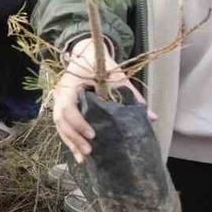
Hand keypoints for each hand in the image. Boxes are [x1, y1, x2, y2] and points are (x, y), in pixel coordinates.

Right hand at [50, 37, 153, 163]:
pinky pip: (63, 127)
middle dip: (73, 137)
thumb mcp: (116, 76)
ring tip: (84, 158)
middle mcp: (60, 95)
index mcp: (69, 86)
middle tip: (89, 150)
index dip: (78, 122)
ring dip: (71, 142)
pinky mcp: (64, 108)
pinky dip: (70, 141)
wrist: (86, 53)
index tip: (92, 134)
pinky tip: (79, 155)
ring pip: (60, 126)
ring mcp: (59, 102)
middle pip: (60, 120)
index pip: (68, 107)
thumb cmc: (99, 64)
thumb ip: (131, 95)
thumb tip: (151, 117)